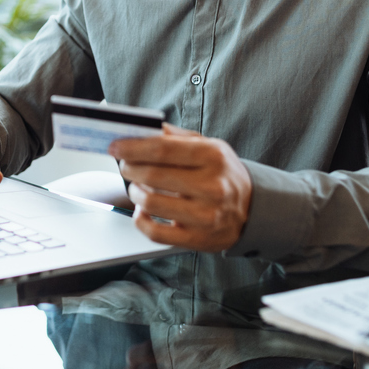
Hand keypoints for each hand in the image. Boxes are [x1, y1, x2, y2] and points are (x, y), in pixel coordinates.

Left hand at [109, 123, 251, 251]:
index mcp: (213, 157)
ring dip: (134, 193)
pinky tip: (143, 211)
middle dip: (129, 169)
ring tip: (137, 187)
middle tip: (125, 166)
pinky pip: (154, 233)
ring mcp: (206, 216)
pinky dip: (141, 220)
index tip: (115, 146)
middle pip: (152, 176)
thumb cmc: (223, 174)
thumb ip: (176, 137)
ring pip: (150, 204)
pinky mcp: (197, 239)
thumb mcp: (209, 146)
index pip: (162, 149)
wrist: (253, 210)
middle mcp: (212, 186)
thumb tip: (143, 129)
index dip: (133, 147)